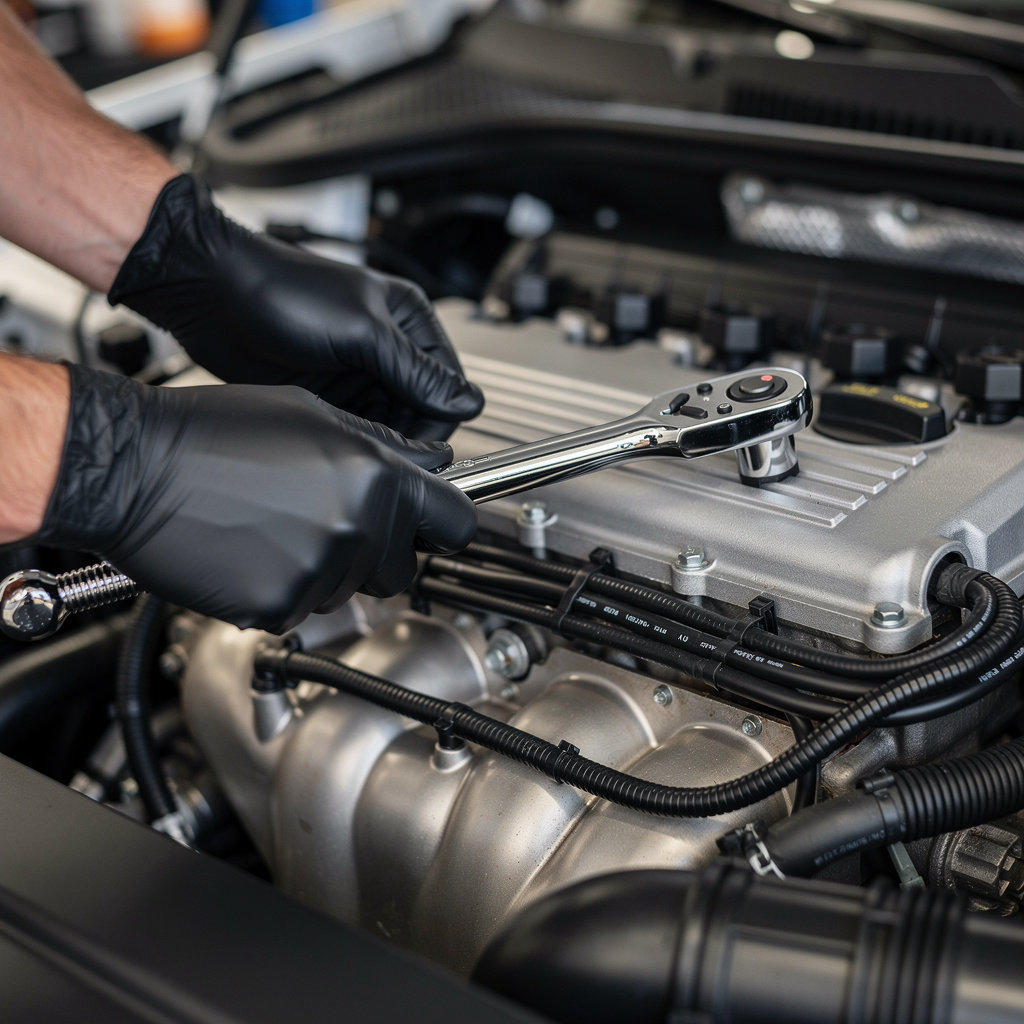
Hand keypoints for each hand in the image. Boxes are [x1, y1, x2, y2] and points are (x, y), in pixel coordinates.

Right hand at [36, 365, 476, 631]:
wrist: (137, 468)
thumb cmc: (215, 431)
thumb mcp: (312, 414)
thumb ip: (382, 445)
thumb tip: (430, 462)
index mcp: (375, 476)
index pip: (457, 522)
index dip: (448, 526)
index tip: (437, 529)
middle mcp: (358, 528)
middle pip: (405, 567)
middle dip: (382, 552)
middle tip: (333, 521)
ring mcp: (319, 573)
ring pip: (352, 590)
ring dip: (329, 569)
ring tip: (279, 525)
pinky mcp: (278, 607)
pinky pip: (302, 609)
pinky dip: (285, 590)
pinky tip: (255, 551)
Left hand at [107, 174, 483, 439]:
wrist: (214, 293)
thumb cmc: (283, 292)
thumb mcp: (362, 332)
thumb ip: (415, 372)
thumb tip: (469, 402)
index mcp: (409, 321)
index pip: (448, 384)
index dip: (440, 418)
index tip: (426, 447)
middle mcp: (389, 346)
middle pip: (422, 408)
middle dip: (411, 432)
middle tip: (393, 454)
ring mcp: (359, 370)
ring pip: (391, 420)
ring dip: (383, 437)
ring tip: (365, 447)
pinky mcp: (331, 390)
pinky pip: (359, 424)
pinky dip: (358, 437)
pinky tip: (345, 441)